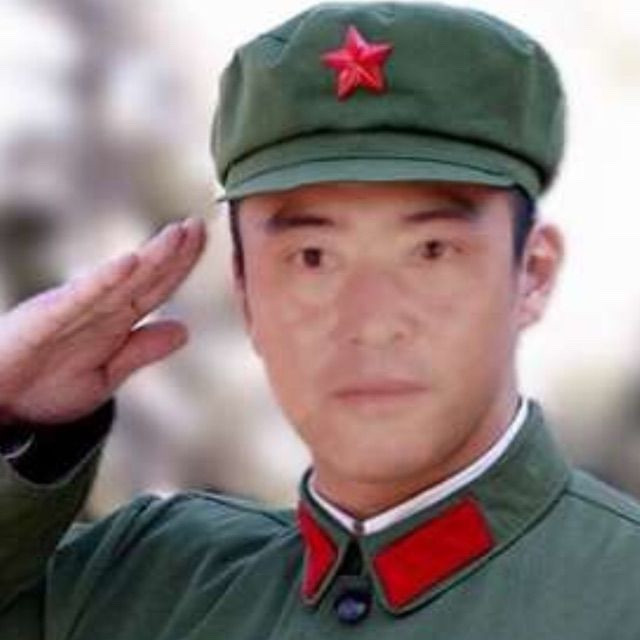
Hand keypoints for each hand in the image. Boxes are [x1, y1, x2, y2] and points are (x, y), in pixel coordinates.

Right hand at [0, 217, 206, 425]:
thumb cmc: (45, 388)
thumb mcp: (107, 375)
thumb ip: (142, 350)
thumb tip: (186, 329)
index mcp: (113, 320)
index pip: (155, 287)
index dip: (180, 264)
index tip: (203, 237)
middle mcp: (96, 308)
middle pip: (143, 276)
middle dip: (173, 250)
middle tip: (200, 224)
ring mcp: (72, 310)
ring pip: (119, 279)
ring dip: (150, 256)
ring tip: (177, 234)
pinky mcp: (45, 319)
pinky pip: (81, 297)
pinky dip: (106, 280)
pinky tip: (130, 263)